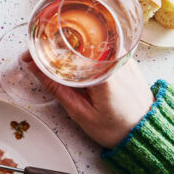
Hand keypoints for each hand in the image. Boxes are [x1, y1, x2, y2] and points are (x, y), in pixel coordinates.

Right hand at [24, 54, 153, 147]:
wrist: (143, 132)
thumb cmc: (116, 127)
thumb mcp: (80, 113)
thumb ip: (57, 88)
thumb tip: (35, 69)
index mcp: (104, 73)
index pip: (69, 51)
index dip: (45, 50)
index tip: (30, 56)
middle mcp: (116, 60)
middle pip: (77, 41)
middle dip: (53, 47)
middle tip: (35, 57)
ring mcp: (122, 58)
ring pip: (87, 42)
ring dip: (67, 48)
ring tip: (51, 58)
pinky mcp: (125, 60)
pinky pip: (98, 48)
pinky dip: (82, 52)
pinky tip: (71, 60)